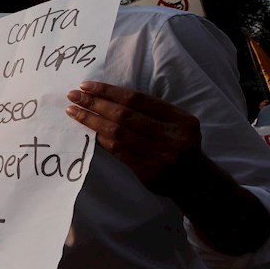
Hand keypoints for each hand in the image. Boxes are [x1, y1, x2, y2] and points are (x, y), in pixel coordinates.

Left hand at [65, 80, 201, 194]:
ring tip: (73, 112)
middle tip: (73, 96)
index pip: (137, 99)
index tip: (86, 86)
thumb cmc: (179, 145)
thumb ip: (150, 112)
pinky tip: (87, 131)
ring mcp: (161, 156)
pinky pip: (118, 152)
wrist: (196, 181)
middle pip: (124, 115)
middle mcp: (172, 136)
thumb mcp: (175, 124)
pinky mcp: (149, 173)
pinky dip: (101, 139)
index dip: (109, 91)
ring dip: (92, 121)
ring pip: (118, 134)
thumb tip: (106, 97)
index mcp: (181, 119)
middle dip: (95, 103)